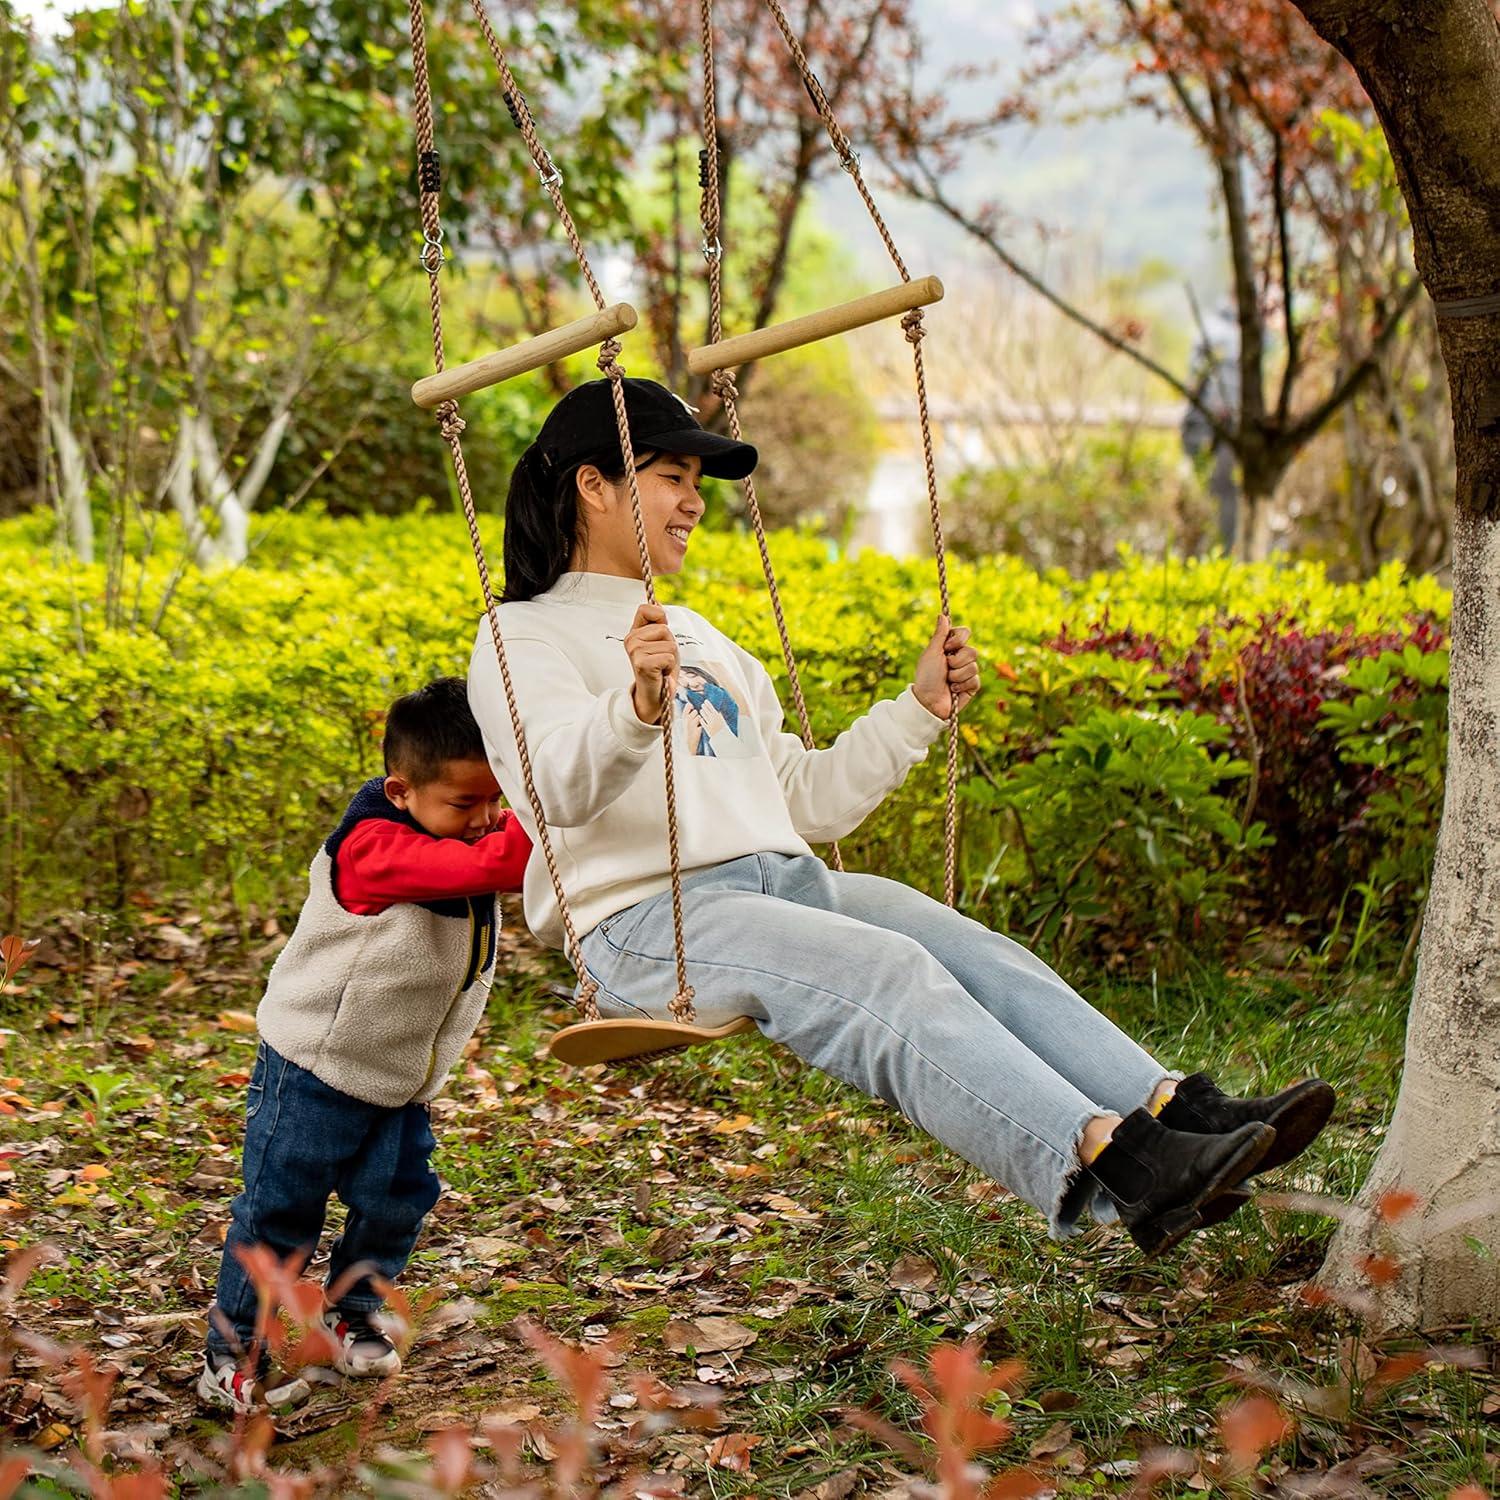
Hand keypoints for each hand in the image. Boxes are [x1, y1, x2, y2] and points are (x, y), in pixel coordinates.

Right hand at [625, 602, 678, 722]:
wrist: (656, 695)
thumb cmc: (661, 668)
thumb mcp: (662, 641)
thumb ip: (659, 624)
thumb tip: (657, 603)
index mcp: (634, 632)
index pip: (646, 608)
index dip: (660, 617)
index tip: (661, 635)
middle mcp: (631, 640)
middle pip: (664, 629)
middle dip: (670, 644)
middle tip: (662, 658)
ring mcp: (635, 651)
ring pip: (670, 644)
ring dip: (672, 657)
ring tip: (662, 666)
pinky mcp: (642, 664)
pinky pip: (669, 657)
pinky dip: (670, 666)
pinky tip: (661, 673)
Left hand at [912, 615, 979, 719]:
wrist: (929, 702)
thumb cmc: (926, 677)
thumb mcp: (931, 653)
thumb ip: (939, 635)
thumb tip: (942, 615)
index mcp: (950, 647)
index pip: (965, 632)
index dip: (958, 640)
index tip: (946, 648)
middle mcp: (960, 657)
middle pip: (972, 651)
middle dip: (956, 661)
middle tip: (945, 668)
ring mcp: (967, 671)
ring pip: (973, 666)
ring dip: (957, 675)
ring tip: (948, 681)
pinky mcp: (972, 685)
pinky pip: (975, 680)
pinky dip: (962, 685)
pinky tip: (953, 690)